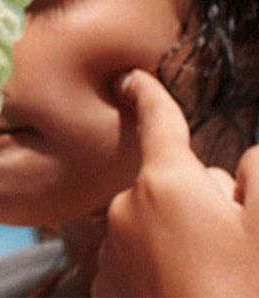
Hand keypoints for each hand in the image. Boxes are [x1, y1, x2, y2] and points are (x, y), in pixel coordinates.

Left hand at [91, 69, 258, 295]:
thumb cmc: (247, 289)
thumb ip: (257, 174)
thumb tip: (237, 165)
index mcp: (165, 184)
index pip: (157, 124)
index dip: (149, 96)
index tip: (130, 77)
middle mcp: (125, 209)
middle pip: (171, 182)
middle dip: (203, 199)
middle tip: (239, 244)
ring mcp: (113, 252)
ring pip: (157, 223)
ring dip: (185, 236)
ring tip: (219, 277)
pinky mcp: (110, 288)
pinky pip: (142, 258)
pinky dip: (166, 267)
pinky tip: (195, 291)